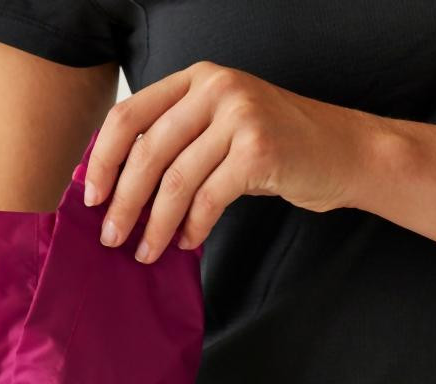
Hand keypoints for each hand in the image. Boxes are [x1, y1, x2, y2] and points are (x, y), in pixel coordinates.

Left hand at [82, 60, 376, 262]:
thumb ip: (180, 142)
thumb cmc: (279, 146)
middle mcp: (215, 89)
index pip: (130, 116)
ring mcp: (239, 117)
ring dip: (154, 224)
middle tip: (111, 237)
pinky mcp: (259, 152)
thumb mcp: (223, 128)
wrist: (344, 151)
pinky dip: (193, 227)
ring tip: (145, 252)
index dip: (103, 160)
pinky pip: (209, 199)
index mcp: (197, 78)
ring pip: (176, 180)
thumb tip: (124, 190)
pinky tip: (186, 243)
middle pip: (147, 151)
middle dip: (123, 201)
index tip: (90, 198)